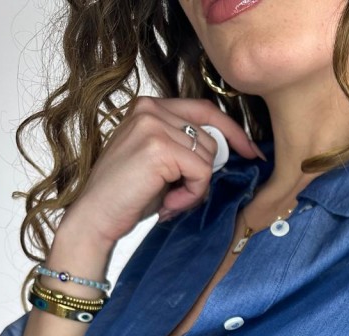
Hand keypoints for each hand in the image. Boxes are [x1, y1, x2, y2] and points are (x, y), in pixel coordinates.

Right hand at [58, 96, 263, 249]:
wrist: (96, 216)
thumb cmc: (128, 195)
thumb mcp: (161, 163)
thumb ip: (186, 147)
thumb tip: (230, 150)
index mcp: (149, 107)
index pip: (205, 110)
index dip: (233, 132)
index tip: (252, 152)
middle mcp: (150, 108)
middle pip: (211, 139)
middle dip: (203, 174)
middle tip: (176, 195)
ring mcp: (153, 125)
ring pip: (208, 158)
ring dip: (195, 188)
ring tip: (168, 198)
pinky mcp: (158, 147)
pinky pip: (201, 173)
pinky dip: (190, 195)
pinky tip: (167, 203)